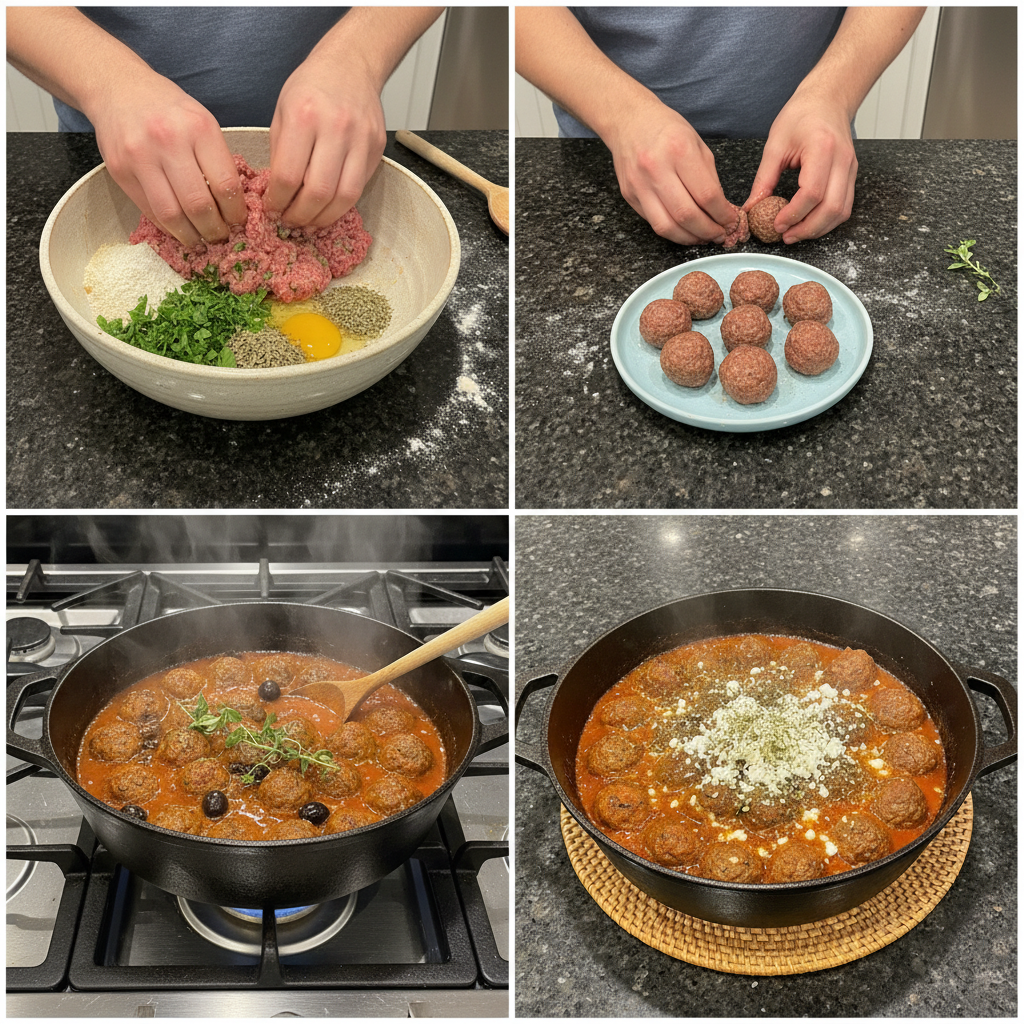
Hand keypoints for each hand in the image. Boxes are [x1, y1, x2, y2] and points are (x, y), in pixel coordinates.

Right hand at [91, 71, 244, 246]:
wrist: (117, 88)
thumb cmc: (168, 108)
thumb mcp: (201, 121)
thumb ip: (217, 159)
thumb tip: (235, 205)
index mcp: (198, 128)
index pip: (225, 185)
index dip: (235, 212)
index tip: (239, 222)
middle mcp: (168, 141)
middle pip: (199, 205)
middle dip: (214, 230)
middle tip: (221, 237)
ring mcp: (140, 157)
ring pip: (172, 215)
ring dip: (191, 236)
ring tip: (201, 240)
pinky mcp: (120, 171)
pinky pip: (150, 211)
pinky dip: (168, 227)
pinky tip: (179, 229)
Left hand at [264, 52, 386, 228]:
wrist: (351, 65)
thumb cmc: (312, 87)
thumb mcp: (283, 112)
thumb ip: (280, 153)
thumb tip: (278, 195)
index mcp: (304, 116)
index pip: (288, 176)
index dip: (278, 201)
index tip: (272, 209)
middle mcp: (335, 129)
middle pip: (318, 192)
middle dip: (301, 216)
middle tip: (291, 223)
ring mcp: (361, 140)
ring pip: (344, 198)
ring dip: (324, 217)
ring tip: (310, 222)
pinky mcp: (376, 150)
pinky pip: (358, 188)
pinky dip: (341, 205)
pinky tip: (327, 207)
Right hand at [604, 99, 738, 244]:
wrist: (629, 121)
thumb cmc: (666, 129)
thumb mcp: (696, 144)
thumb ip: (709, 178)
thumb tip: (721, 209)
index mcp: (679, 151)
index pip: (707, 195)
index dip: (722, 214)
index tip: (731, 221)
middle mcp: (656, 169)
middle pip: (687, 215)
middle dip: (708, 231)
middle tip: (720, 235)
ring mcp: (639, 185)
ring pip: (667, 227)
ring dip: (689, 238)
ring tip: (703, 237)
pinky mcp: (629, 196)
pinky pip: (654, 223)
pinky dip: (673, 232)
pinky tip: (685, 230)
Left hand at [744, 87, 857, 243]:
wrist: (827, 99)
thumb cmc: (802, 114)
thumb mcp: (775, 145)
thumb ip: (764, 180)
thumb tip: (752, 208)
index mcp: (822, 149)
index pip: (812, 192)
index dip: (794, 214)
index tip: (776, 224)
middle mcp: (842, 160)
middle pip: (831, 208)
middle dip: (807, 228)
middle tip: (785, 236)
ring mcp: (851, 169)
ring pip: (841, 212)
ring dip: (818, 229)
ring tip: (795, 234)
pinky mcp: (852, 175)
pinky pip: (844, 207)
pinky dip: (827, 221)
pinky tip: (809, 224)